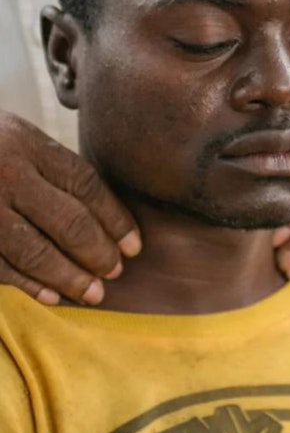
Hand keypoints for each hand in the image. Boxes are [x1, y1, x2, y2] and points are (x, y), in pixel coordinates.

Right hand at [0, 111, 139, 304]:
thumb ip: (49, 166)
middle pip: (69, 221)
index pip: (86, 185)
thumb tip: (103, 213)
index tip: (134, 246)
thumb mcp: (14, 135)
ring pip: (35, 249)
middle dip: (98, 253)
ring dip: (69, 276)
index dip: (116, 219)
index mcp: (27, 143)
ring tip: (93, 293)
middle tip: (116, 272)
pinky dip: (27, 284)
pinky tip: (51, 297)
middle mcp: (5, 172)